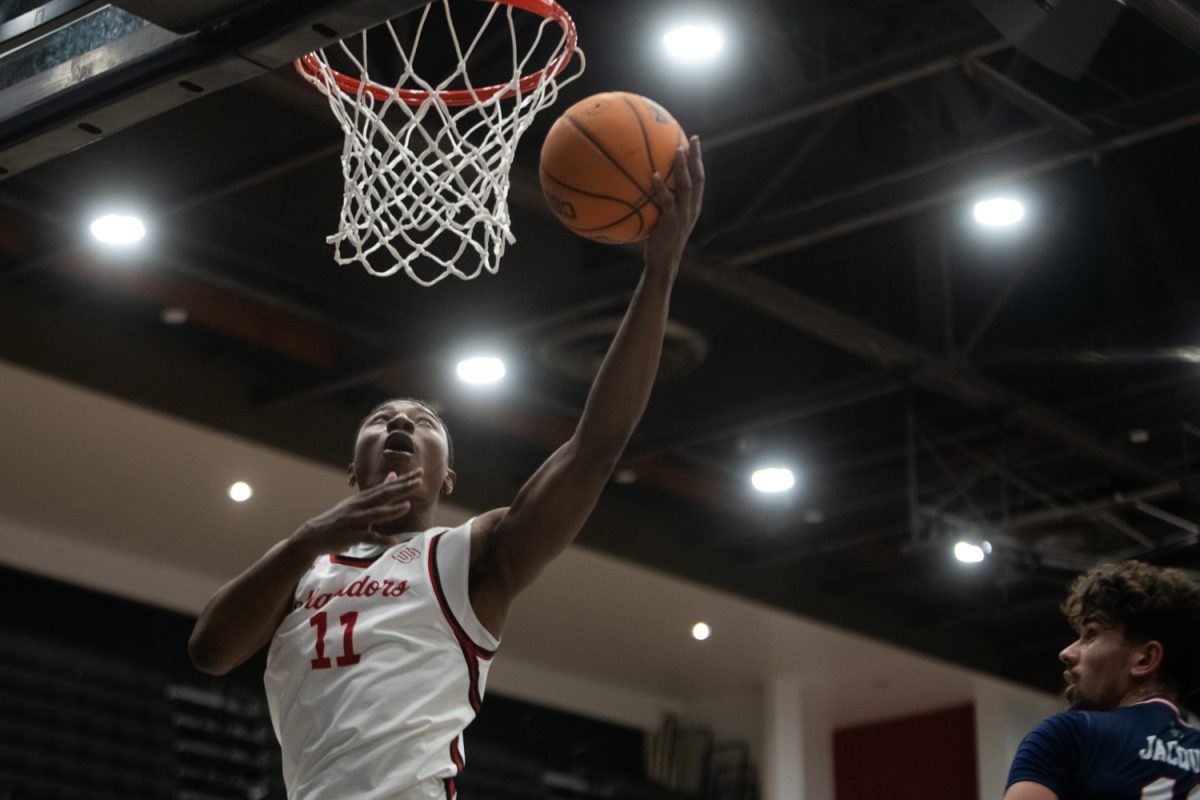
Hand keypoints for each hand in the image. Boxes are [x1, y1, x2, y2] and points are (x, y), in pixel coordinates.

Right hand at [291, 468, 423, 556]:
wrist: (315, 534)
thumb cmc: (341, 518)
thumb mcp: (358, 502)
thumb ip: (378, 490)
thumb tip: (393, 475)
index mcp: (364, 498)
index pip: (387, 486)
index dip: (404, 479)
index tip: (420, 472)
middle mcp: (360, 506)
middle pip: (384, 495)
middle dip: (402, 488)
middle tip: (419, 482)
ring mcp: (355, 520)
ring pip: (376, 514)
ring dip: (391, 511)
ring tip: (407, 506)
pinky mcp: (351, 536)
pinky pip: (368, 537)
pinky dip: (381, 539)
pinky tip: (394, 541)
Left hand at [644, 135, 704, 275]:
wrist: (663, 262)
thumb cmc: (661, 241)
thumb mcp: (666, 220)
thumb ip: (663, 203)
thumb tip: (648, 186)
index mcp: (693, 206)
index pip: (700, 179)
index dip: (699, 160)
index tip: (695, 143)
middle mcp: (692, 208)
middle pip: (698, 178)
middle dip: (697, 157)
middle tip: (694, 139)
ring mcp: (683, 215)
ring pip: (686, 186)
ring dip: (683, 167)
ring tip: (678, 150)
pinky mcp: (671, 221)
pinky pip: (667, 201)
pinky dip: (660, 187)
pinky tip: (653, 175)